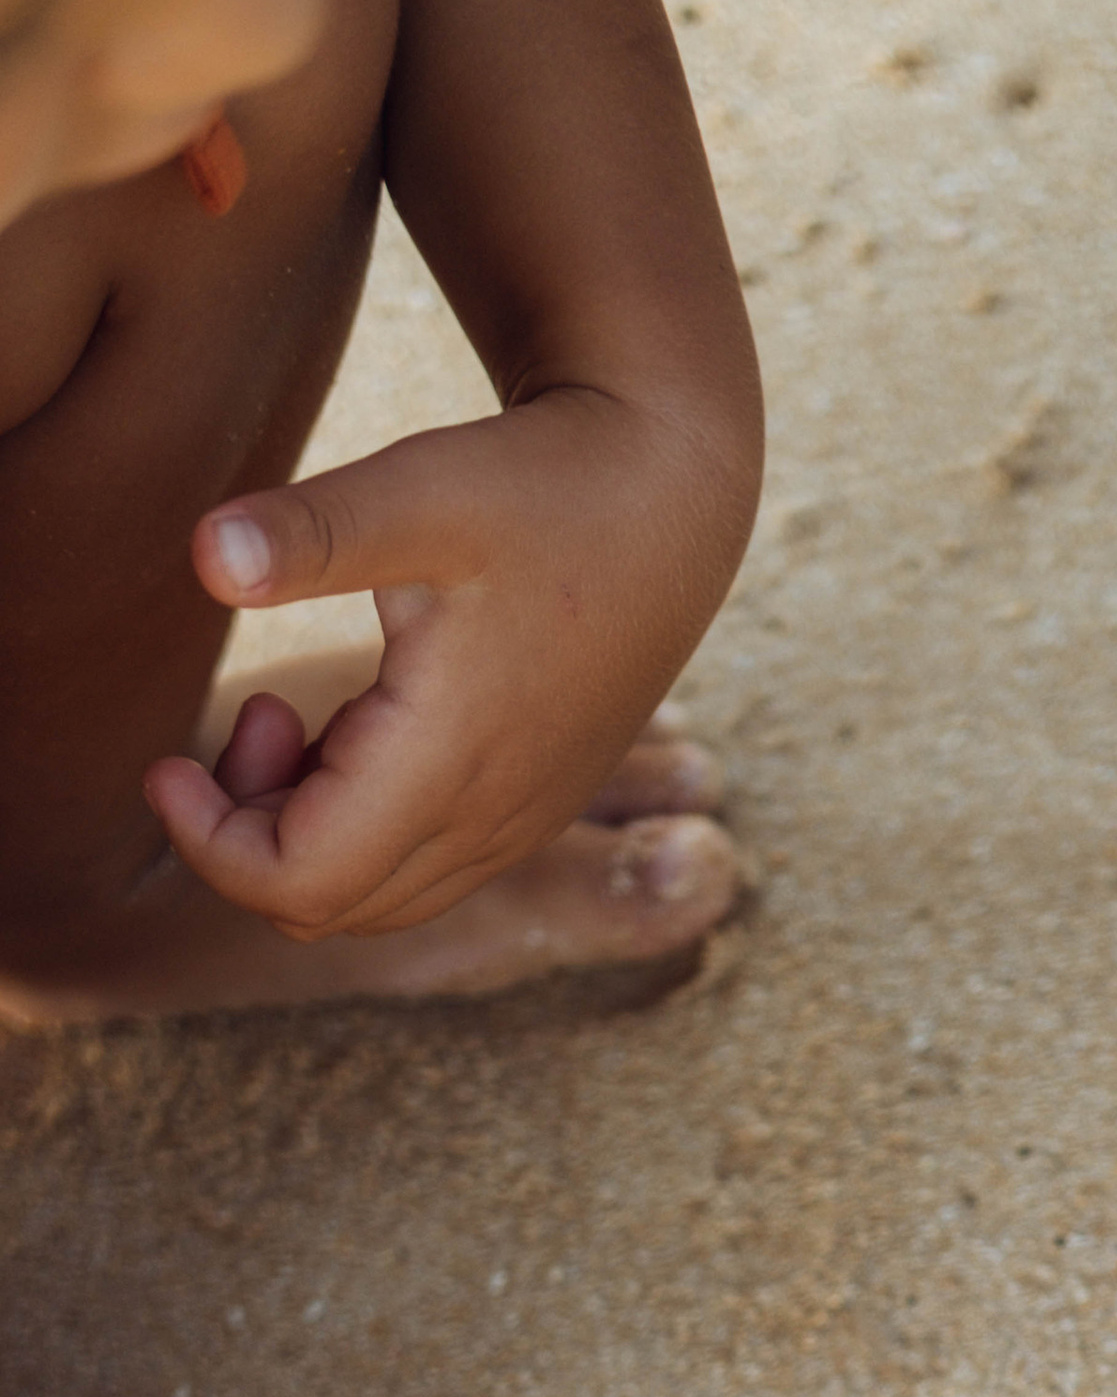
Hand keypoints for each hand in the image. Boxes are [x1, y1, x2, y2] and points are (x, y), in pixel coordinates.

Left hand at [139, 386, 750, 940]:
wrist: (672, 501)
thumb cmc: (547, 485)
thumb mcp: (422, 489)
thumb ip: (310, 530)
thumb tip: (205, 554)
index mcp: (447, 764)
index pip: (298, 885)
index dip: (209, 844)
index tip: (164, 763)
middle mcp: (489, 819)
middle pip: (327, 911)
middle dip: (247, 837)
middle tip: (250, 713)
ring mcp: (518, 824)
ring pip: (375, 900)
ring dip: (305, 834)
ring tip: (298, 720)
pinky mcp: (533, 808)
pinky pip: (422, 871)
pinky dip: (359, 829)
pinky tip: (357, 729)